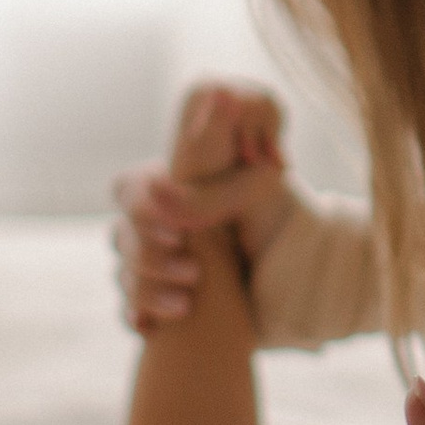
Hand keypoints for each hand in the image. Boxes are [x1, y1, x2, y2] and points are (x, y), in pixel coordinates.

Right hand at [110, 84, 291, 329]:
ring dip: (149, 291)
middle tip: (194, 270)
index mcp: (172, 183)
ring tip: (188, 303)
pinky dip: (139, 319)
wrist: (305, 270)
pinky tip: (154, 328)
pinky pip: (130, 312)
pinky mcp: (166, 300)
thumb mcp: (260, 169)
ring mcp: (159, 262)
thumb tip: (215, 95)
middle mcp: (158, 222)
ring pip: (124, 277)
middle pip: (120, 237)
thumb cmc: (281, 207)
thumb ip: (230, 141)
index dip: (146, 209)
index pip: (128, 189)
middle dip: (151, 256)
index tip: (181, 229)